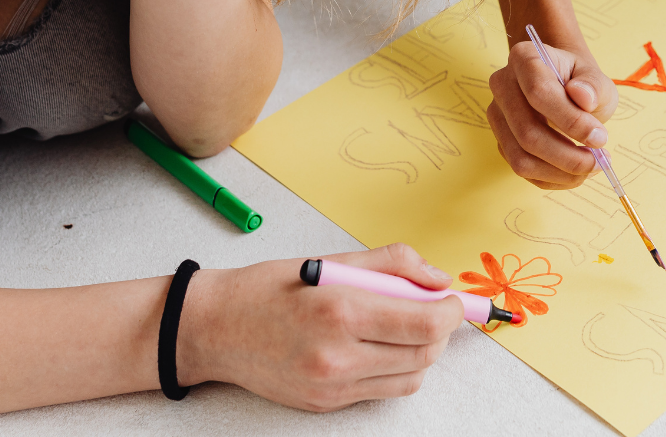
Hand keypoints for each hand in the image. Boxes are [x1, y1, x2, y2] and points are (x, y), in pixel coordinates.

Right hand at [179, 243, 463, 411]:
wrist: (213, 329)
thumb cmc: (268, 290)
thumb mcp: (330, 261)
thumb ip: (392, 264)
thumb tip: (438, 280)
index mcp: (341, 311)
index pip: (424, 322)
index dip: (451, 311)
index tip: (451, 300)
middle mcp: (338, 355)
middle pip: (424, 353)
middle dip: (440, 331)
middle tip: (431, 310)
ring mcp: (331, 386)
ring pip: (409, 378)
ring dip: (420, 352)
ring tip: (401, 328)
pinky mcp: (325, 404)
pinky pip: (381, 391)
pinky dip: (393, 370)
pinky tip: (376, 347)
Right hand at [488, 41, 617, 189]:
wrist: (565, 85)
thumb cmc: (580, 81)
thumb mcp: (596, 77)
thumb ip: (593, 86)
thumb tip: (583, 98)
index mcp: (524, 58)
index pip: (539, 93)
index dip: (571, 121)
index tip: (600, 137)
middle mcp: (502, 85)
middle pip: (527, 132)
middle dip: (568, 156)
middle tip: (600, 161)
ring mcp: (498, 116)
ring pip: (521, 158)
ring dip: (560, 172)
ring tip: (590, 168)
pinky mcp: (501, 141)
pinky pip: (523, 170)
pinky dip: (553, 178)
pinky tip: (575, 172)